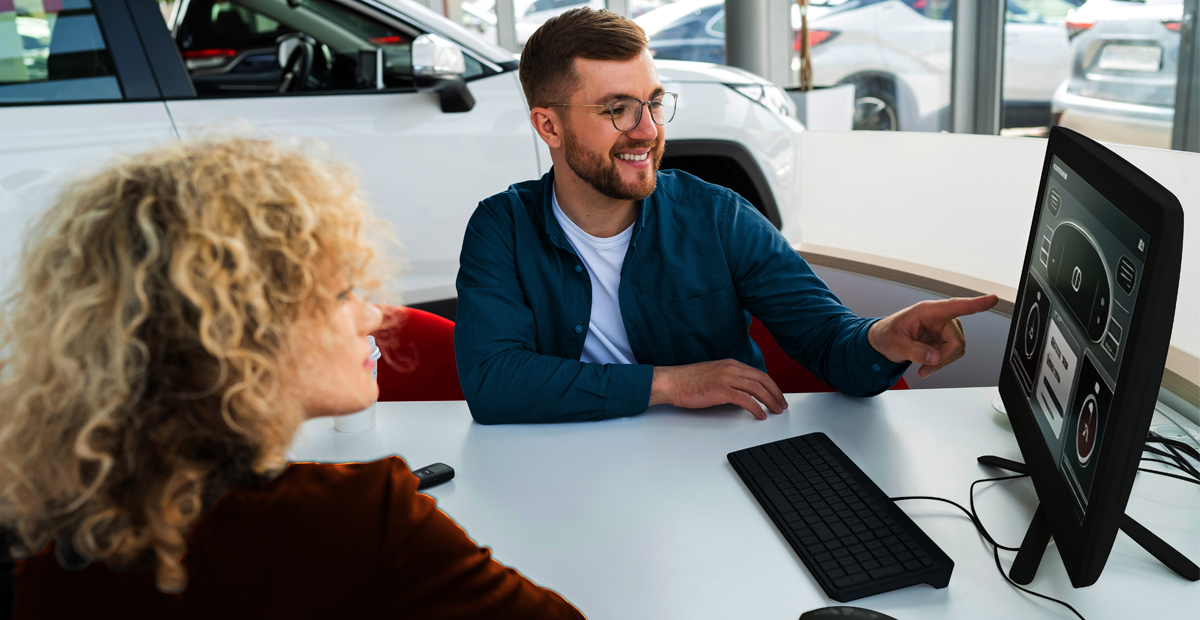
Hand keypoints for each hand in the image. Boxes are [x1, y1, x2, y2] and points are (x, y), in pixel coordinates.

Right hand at [649, 359, 787, 419]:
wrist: (672, 382)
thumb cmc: (688, 381)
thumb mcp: (713, 374)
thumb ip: (728, 379)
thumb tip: (741, 392)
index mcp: (730, 364)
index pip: (758, 373)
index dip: (771, 385)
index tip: (777, 395)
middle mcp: (731, 368)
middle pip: (762, 379)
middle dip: (776, 393)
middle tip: (782, 404)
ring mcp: (726, 378)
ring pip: (757, 388)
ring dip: (769, 400)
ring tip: (775, 410)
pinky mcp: (720, 390)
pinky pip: (745, 399)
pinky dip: (756, 408)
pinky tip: (760, 415)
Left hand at [868, 294, 998, 377]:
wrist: (885, 341)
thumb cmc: (888, 334)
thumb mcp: (895, 344)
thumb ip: (913, 350)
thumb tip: (934, 357)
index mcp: (928, 310)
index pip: (955, 306)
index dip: (975, 304)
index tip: (992, 299)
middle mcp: (940, 317)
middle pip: (957, 341)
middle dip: (943, 358)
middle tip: (925, 367)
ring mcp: (945, 328)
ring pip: (957, 349)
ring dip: (941, 362)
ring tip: (923, 366)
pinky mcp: (946, 339)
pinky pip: (952, 354)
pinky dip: (940, 363)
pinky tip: (927, 364)